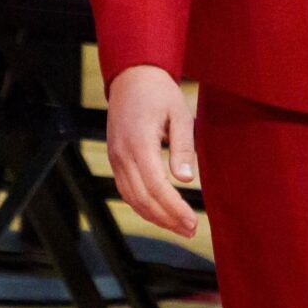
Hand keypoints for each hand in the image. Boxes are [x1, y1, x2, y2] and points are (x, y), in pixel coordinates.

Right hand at [106, 64, 199, 236]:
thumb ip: (183, 146)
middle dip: (167, 218)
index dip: (173, 208)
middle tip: (190, 230)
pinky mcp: (115, 159)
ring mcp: (115, 158)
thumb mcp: (179, 113)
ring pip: (132, 198)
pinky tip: (160, 212)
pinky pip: (126, 190)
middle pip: (142, 198)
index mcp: (139, 142)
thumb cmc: (159, 93)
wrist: (132, 77)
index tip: (192, 221)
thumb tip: (187, 179)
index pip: (155, 186)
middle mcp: (122, 155)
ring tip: (179, 226)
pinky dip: (143, 205)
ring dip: (155, 216)